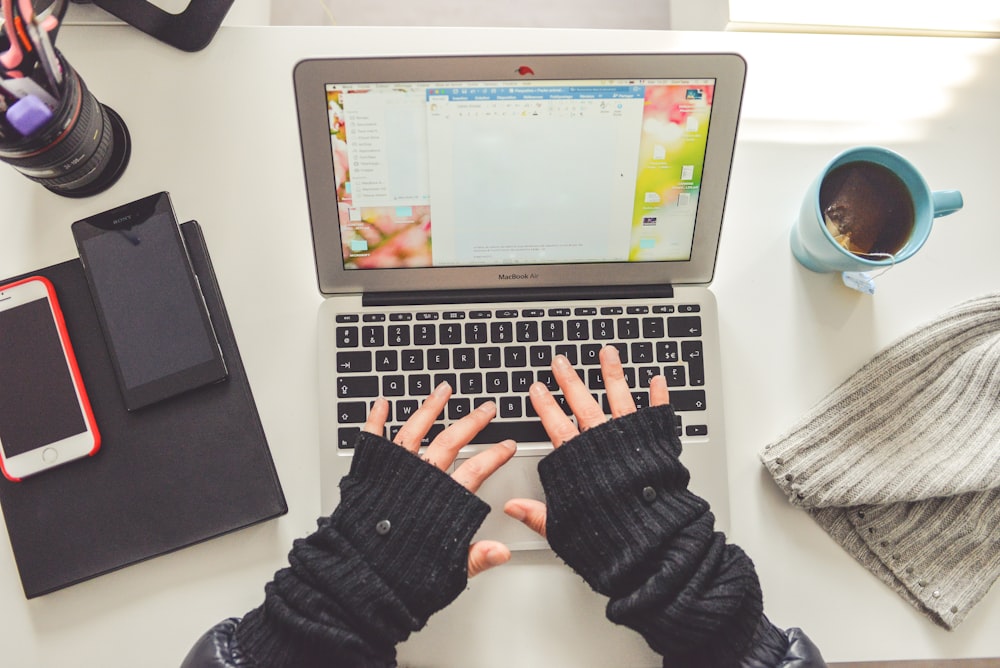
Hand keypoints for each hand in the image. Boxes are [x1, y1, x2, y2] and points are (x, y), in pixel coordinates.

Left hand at [362, 381, 516, 576]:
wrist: (358, 579)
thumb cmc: (398, 577)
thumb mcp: (447, 572)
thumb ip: (476, 557)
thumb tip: (502, 552)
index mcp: (441, 502)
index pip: (476, 470)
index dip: (495, 456)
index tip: (507, 445)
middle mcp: (419, 481)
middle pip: (451, 441)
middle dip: (472, 422)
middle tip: (486, 408)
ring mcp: (394, 473)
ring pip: (416, 430)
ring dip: (431, 408)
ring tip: (443, 390)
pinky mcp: (369, 473)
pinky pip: (373, 439)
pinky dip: (376, 419)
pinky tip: (383, 403)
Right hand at [504, 345, 668, 536]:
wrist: (652, 543)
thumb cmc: (611, 538)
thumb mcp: (564, 528)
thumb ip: (538, 514)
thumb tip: (513, 508)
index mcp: (579, 461)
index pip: (555, 425)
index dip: (544, 405)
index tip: (537, 388)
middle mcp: (603, 444)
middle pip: (583, 403)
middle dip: (570, 380)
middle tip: (561, 362)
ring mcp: (631, 440)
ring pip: (619, 398)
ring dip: (612, 373)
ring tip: (607, 353)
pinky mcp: (657, 445)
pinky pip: (658, 415)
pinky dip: (658, 396)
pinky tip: (656, 379)